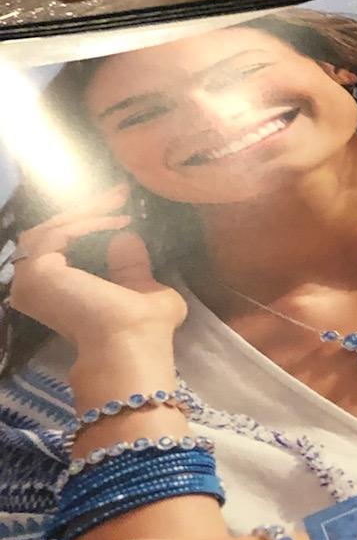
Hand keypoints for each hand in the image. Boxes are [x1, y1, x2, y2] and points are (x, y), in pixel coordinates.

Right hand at [8, 184, 186, 353]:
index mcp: (57, 294)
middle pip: (51, 233)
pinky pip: (57, 233)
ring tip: (118, 201)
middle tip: (119, 192)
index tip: (118, 203)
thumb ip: (130, 266)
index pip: (60, 247)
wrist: (131, 347)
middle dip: (86, 210)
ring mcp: (29, 281)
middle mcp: (35, 288)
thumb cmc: (142, 329)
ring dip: (86, 212)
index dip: (86, 222)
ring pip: (50, 229)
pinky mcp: (35, 271)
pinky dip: (87, 222)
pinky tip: (116, 221)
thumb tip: (125, 237)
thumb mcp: (143, 289)